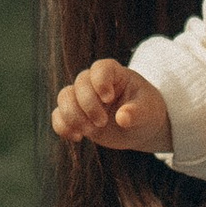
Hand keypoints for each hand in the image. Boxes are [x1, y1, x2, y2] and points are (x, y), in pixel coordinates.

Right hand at [50, 56, 173, 152]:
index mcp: (114, 73)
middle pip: (79, 84)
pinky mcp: (75, 115)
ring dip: (73, 116)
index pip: (100, 69)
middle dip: (88, 106)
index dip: (100, 82)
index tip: (109, 98)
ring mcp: (82, 98)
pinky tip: (77, 138)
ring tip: (89, 132)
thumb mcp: (147, 111)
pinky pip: (58, 116)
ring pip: (64, 97)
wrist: (139, 127)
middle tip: (102, 123)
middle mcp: (95, 82)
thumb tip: (122, 118)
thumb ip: (137, 113)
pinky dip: (63, 127)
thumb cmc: (146, 112)